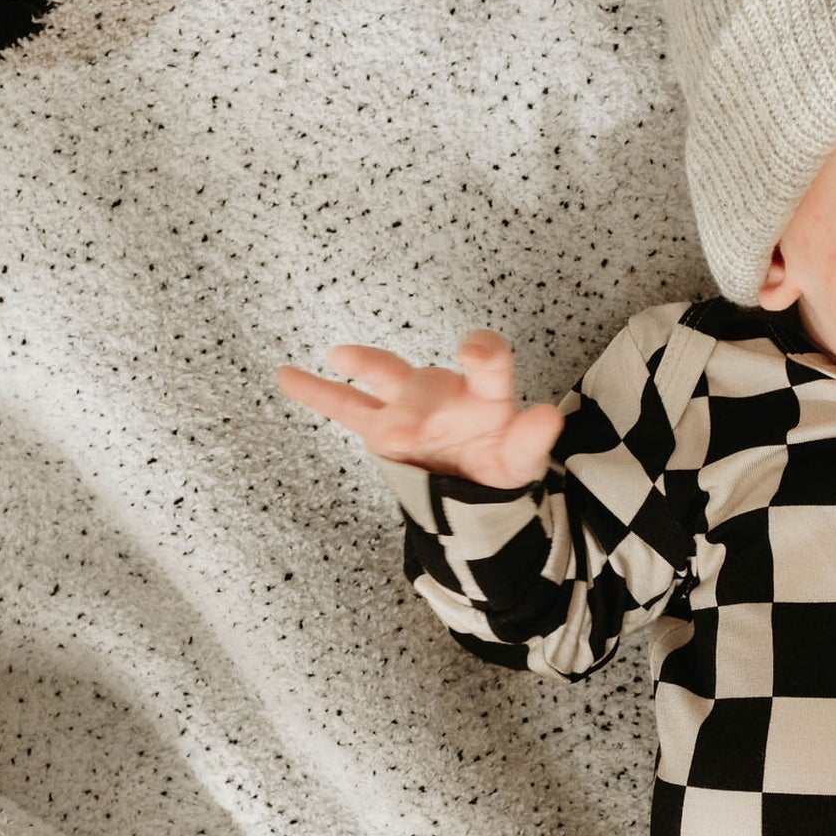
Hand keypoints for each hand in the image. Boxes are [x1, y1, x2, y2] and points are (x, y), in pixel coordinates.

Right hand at [276, 331, 562, 490]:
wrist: (471, 485)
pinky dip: (317, 393)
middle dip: (411, 406)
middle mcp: (445, 391)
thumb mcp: (520, 460)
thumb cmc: (498, 459)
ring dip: (365, 376)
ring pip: (384, 383)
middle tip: (400, 432)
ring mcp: (409, 405)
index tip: (473, 350)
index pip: (490, 365)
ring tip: (341, 359)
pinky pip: (345, 407)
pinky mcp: (380, 427)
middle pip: (425, 385)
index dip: (483, 354)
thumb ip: (531, 440)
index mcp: (485, 396)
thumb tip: (547, 416)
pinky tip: (288, 375)